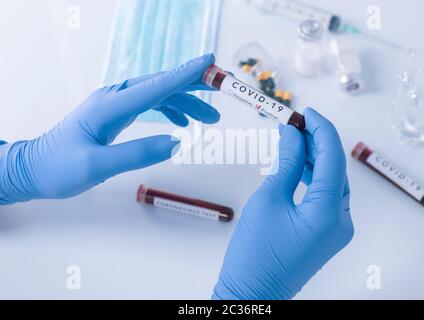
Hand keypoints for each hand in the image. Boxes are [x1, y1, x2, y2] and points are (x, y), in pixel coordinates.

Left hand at [0, 54, 218, 204]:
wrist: (34, 168)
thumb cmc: (59, 168)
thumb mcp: (96, 166)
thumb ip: (136, 154)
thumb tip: (176, 143)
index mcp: (109, 106)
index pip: (155, 86)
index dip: (185, 74)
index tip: (209, 62)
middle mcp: (114, 98)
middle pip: (162, 84)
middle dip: (194, 85)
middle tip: (223, 88)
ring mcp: (115, 104)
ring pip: (159, 94)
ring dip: (186, 102)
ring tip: (210, 118)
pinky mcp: (116, 113)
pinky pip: (150, 105)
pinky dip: (170, 111)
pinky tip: (181, 124)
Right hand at [213, 108, 353, 299]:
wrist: (253, 292)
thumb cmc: (254, 252)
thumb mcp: (268, 199)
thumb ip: (286, 163)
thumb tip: (292, 134)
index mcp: (328, 212)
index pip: (331, 158)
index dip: (320, 130)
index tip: (305, 112)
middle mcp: (340, 220)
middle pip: (334, 169)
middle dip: (316, 142)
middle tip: (294, 122)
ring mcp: (336, 228)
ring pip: (331, 181)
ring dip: (314, 158)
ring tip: (293, 138)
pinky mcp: (327, 232)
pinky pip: (325, 196)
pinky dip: (312, 177)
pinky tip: (297, 163)